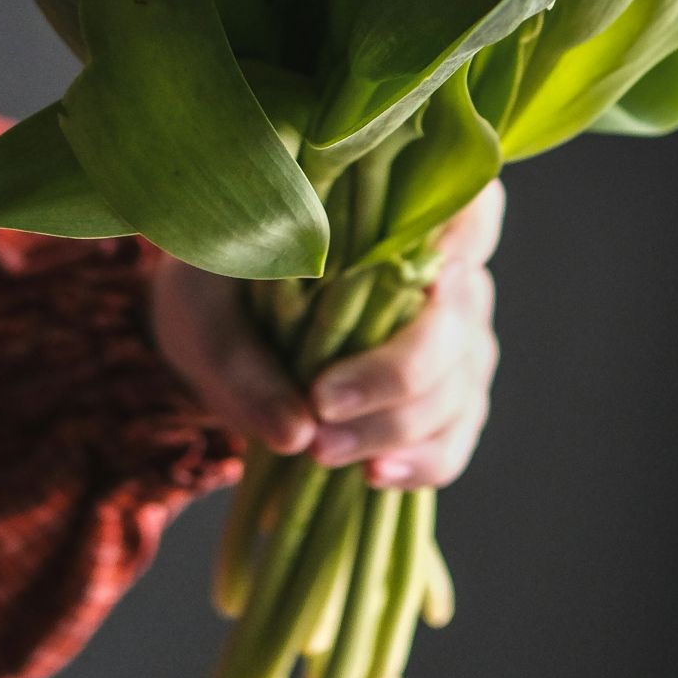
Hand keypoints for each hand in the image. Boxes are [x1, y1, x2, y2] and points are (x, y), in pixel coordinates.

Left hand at [149, 180, 502, 490]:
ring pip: (459, 384)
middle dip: (396, 374)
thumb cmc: (216, 292)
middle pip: (459, 318)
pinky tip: (375, 475)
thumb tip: (295, 432)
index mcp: (393, 210)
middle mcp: (441, 269)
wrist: (215, 332)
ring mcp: (450, 337)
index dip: (466, 236)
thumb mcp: (206, 311)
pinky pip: (455, 435)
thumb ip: (243, 363)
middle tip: (321, 409)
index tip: (425, 277)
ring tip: (323, 451)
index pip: (471, 202)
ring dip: (397, 428)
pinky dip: (423, 462)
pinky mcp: (440, 396)